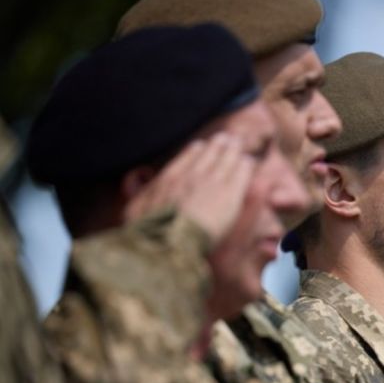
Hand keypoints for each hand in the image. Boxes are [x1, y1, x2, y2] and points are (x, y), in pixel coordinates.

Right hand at [123, 133, 253, 247]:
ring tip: (237, 145)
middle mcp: (192, 176)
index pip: (186, 157)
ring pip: (226, 157)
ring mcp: (212, 183)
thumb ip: (138, 192)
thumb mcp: (135, 210)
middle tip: (225, 139)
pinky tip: (248, 162)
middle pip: (208, 153)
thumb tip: (138, 180)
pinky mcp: (230, 194)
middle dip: (217, 145)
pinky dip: (244, 165)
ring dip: (232, 150)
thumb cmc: (151, 232)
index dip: (195, 151)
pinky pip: (241, 171)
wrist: (171, 242)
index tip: (200, 146)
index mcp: (170, 178)